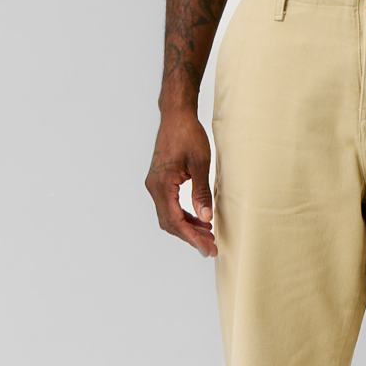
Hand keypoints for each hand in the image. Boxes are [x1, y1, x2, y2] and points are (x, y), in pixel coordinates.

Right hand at [146, 109, 217, 256]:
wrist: (176, 116)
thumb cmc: (188, 134)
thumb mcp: (201, 163)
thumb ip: (202, 192)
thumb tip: (206, 218)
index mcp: (162, 184)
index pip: (175, 220)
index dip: (192, 237)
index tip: (206, 248)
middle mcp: (154, 187)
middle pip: (170, 223)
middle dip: (190, 237)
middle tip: (210, 247)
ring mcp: (155, 185)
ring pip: (168, 216)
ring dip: (187, 227)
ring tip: (208, 235)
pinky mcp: (159, 181)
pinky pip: (169, 206)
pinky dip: (183, 215)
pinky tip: (199, 219)